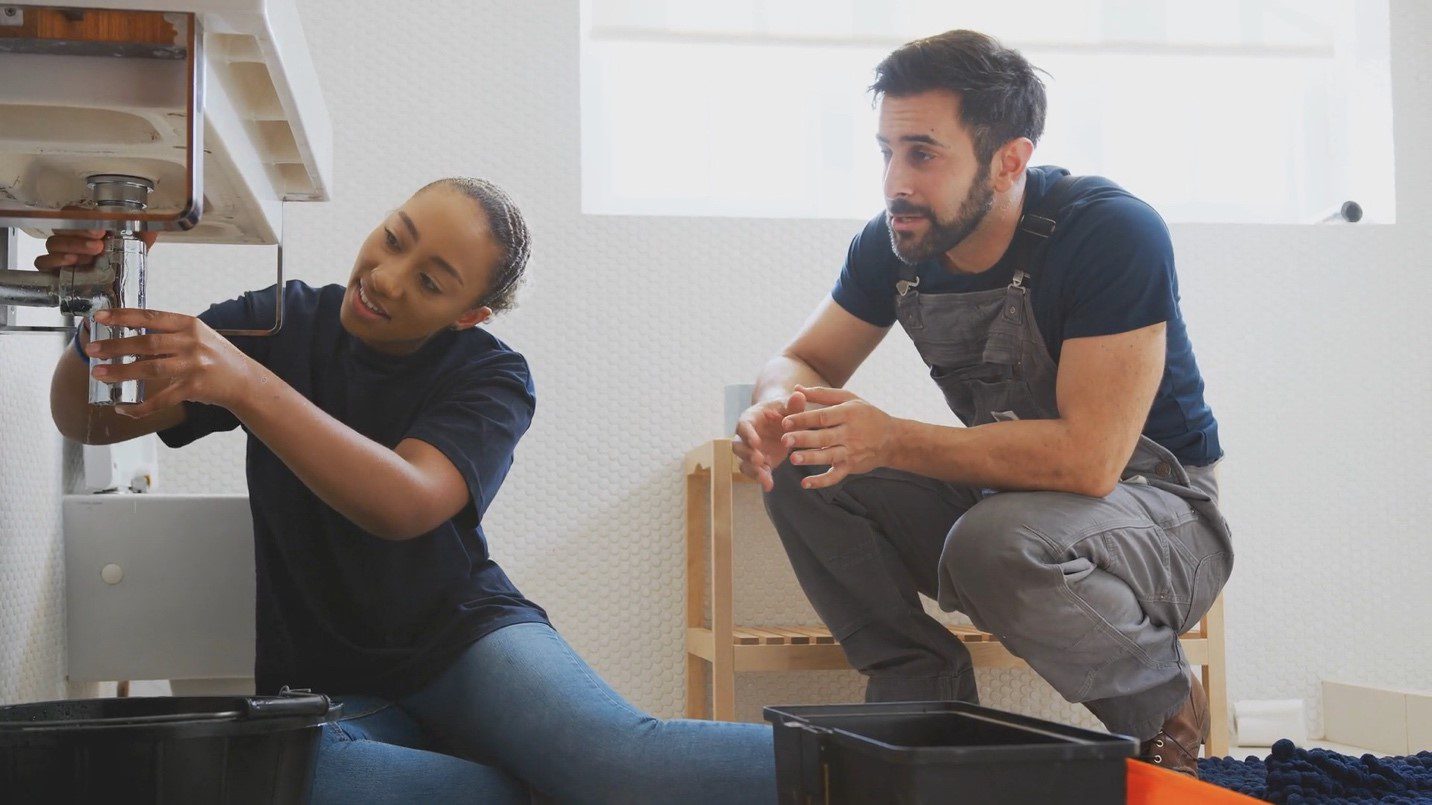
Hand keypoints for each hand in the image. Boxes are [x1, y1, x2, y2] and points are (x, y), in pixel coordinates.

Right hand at [34, 213, 157, 272]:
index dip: (83, 218)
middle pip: (62, 228)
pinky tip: (71, 263)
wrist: (116, 286)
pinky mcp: (53, 271)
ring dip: (72, 247)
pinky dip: (54, 262)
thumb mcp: (135, 245)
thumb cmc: (121, 260)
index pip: (73, 213)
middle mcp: (69, 237)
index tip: (102, 228)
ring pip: (53, 244)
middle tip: (100, 243)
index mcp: (85, 226)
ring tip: (91, 254)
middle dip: (80, 234)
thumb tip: (152, 226)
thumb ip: (142, 233)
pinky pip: (42, 263)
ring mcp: (59, 253)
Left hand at [84, 308, 256, 417]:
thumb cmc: (218, 357)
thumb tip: (131, 337)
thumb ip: (170, 334)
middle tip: (92, 350)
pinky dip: (141, 407)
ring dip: (121, 371)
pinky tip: (124, 408)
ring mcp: (194, 365)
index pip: (150, 317)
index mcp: (190, 325)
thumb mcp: (198, 336)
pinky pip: (162, 398)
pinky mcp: (194, 388)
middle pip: (146, 343)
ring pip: (150, 368)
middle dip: (115, 346)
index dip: (123, 317)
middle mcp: (191, 343)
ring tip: (100, 374)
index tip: (100, 317)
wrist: (245, 381)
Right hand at [733, 389, 807, 491]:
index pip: (743, 426)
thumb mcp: (789, 406)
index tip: (756, 443)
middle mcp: (745, 436)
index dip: (748, 434)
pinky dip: (761, 479)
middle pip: (738, 446)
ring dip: (752, 470)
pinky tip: (769, 486)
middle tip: (759, 460)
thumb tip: (799, 395)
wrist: (782, 421)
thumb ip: (793, 403)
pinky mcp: (758, 463)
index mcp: (749, 419)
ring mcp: (750, 451)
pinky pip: (754, 472)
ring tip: (765, 477)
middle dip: (747, 454)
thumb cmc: (783, 410)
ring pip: (743, 462)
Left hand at [780, 385, 899, 489]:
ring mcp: (851, 452)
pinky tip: (805, 483)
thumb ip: (822, 394)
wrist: (892, 439)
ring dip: (810, 459)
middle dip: (803, 439)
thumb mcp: (849, 399)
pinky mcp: (850, 467)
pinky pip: (835, 476)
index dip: (803, 419)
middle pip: (823, 437)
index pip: (822, 417)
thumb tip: (796, 388)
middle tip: (784, 440)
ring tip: (793, 459)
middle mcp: (850, 433)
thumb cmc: (866, 415)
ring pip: (828, 456)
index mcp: (848, 414)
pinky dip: (821, 481)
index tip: (785, 421)